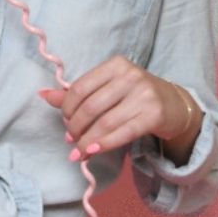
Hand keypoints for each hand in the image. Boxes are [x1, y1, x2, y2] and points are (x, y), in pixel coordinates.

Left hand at [36, 57, 184, 161]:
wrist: (174, 105)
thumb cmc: (134, 96)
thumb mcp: (107, 89)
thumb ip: (76, 94)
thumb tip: (43, 95)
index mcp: (116, 65)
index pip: (80, 88)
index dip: (67, 109)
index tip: (65, 122)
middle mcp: (131, 76)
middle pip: (90, 107)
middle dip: (75, 127)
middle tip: (71, 139)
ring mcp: (144, 95)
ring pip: (105, 123)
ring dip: (87, 141)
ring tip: (79, 151)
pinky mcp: (154, 115)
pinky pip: (123, 133)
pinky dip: (104, 144)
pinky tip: (92, 152)